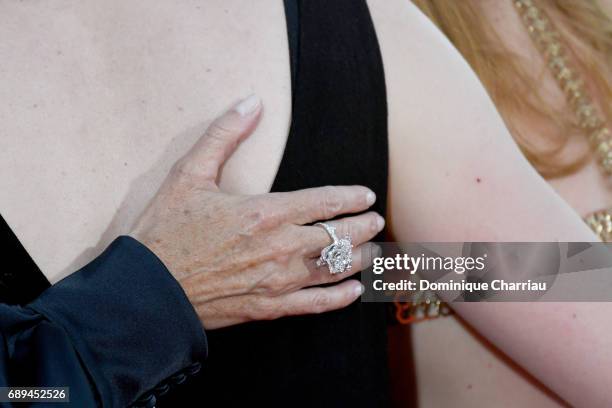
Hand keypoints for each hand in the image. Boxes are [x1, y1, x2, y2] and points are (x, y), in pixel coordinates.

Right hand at [130, 95, 383, 328]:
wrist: (146, 289)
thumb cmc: (165, 230)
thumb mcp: (189, 174)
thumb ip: (224, 135)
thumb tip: (251, 102)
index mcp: (265, 211)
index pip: (324, 201)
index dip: (351, 199)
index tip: (367, 197)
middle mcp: (280, 246)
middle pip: (338, 235)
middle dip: (363, 227)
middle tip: (376, 222)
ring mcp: (277, 280)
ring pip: (333, 268)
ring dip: (358, 258)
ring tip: (372, 251)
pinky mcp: (268, 308)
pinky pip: (315, 304)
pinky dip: (339, 298)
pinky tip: (353, 291)